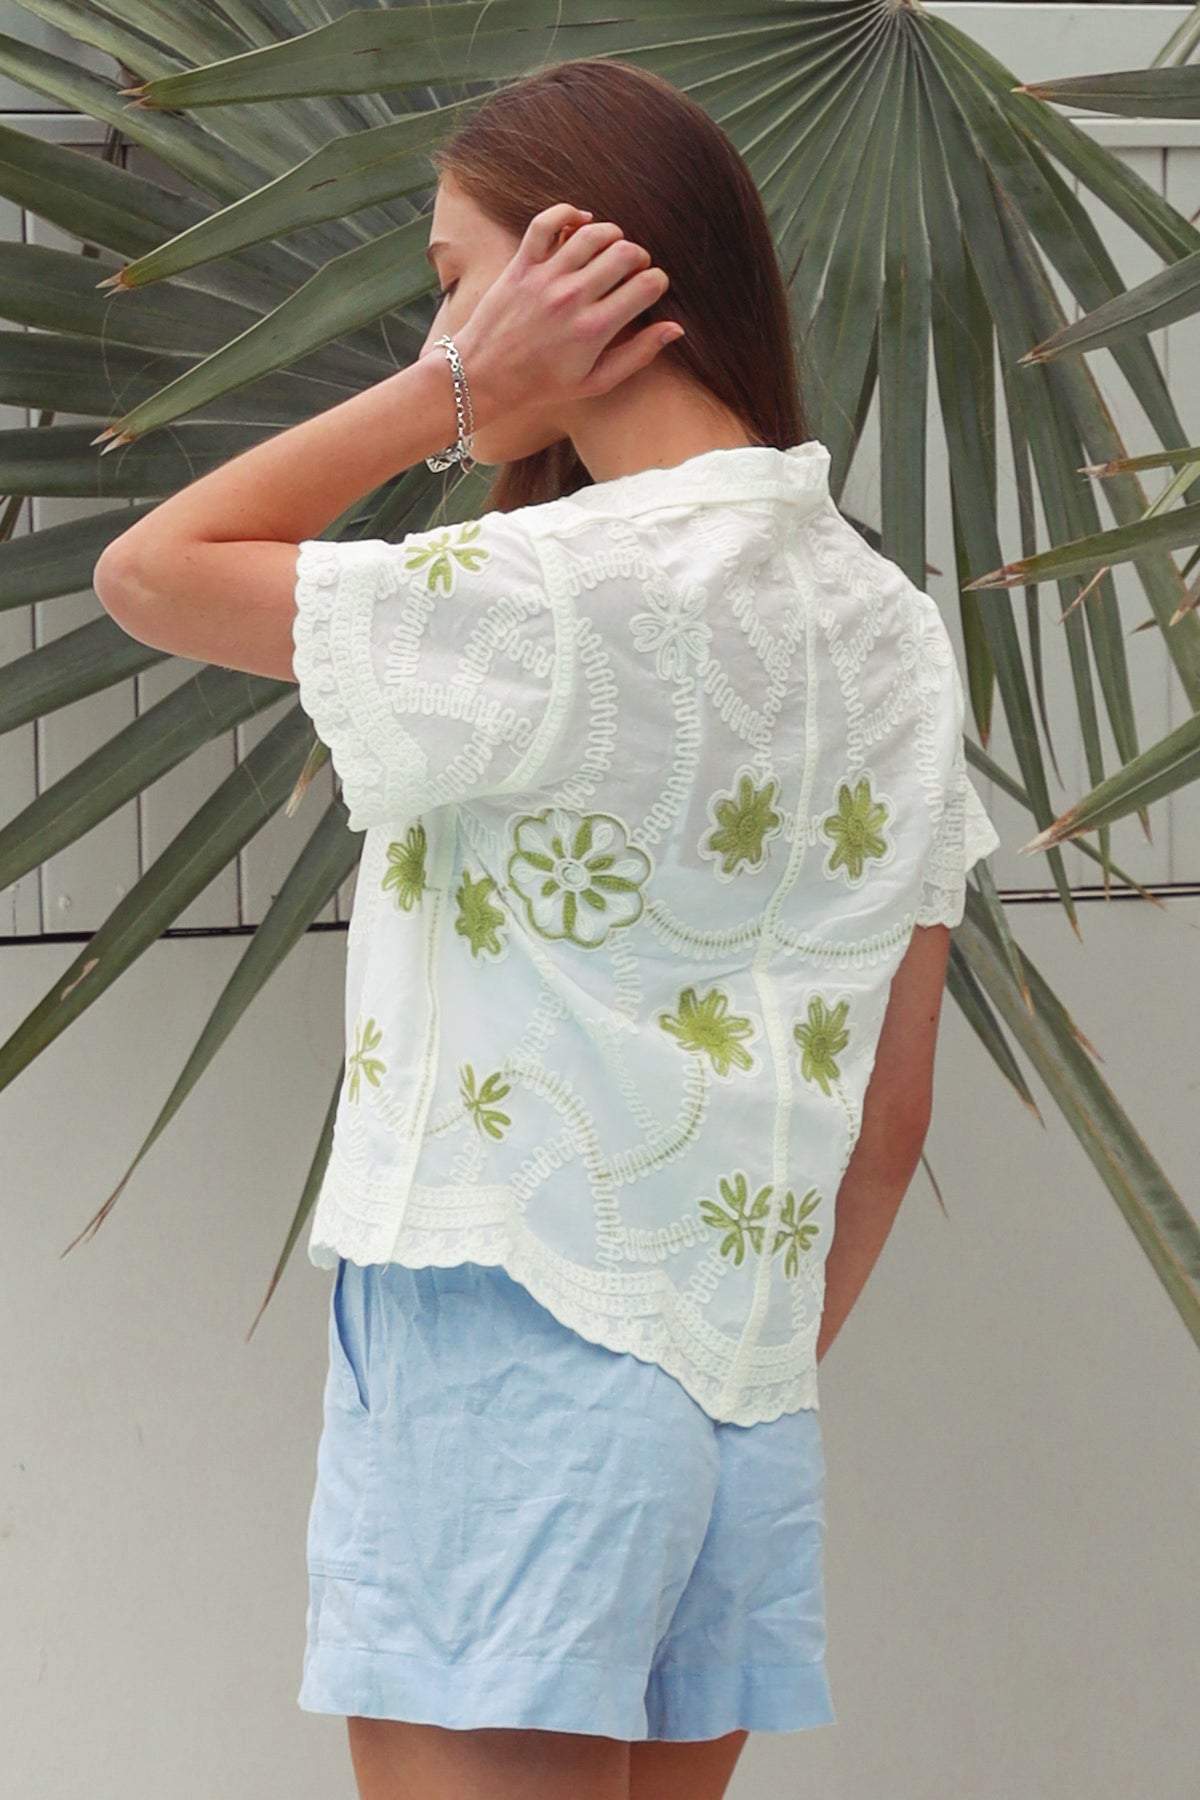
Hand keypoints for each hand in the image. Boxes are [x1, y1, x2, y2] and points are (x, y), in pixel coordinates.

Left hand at [450, 203, 682, 425]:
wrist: (484, 376)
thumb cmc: (543, 384)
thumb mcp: (596, 381)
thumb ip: (638, 354)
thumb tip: (675, 328)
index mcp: (595, 329)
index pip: (647, 285)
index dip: (657, 283)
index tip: (649, 291)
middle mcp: (572, 298)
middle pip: (626, 253)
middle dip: (639, 258)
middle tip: (632, 271)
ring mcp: (545, 278)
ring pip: (594, 233)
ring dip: (612, 235)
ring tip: (611, 250)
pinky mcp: (522, 264)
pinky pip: (546, 221)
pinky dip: (568, 213)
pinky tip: (581, 222)